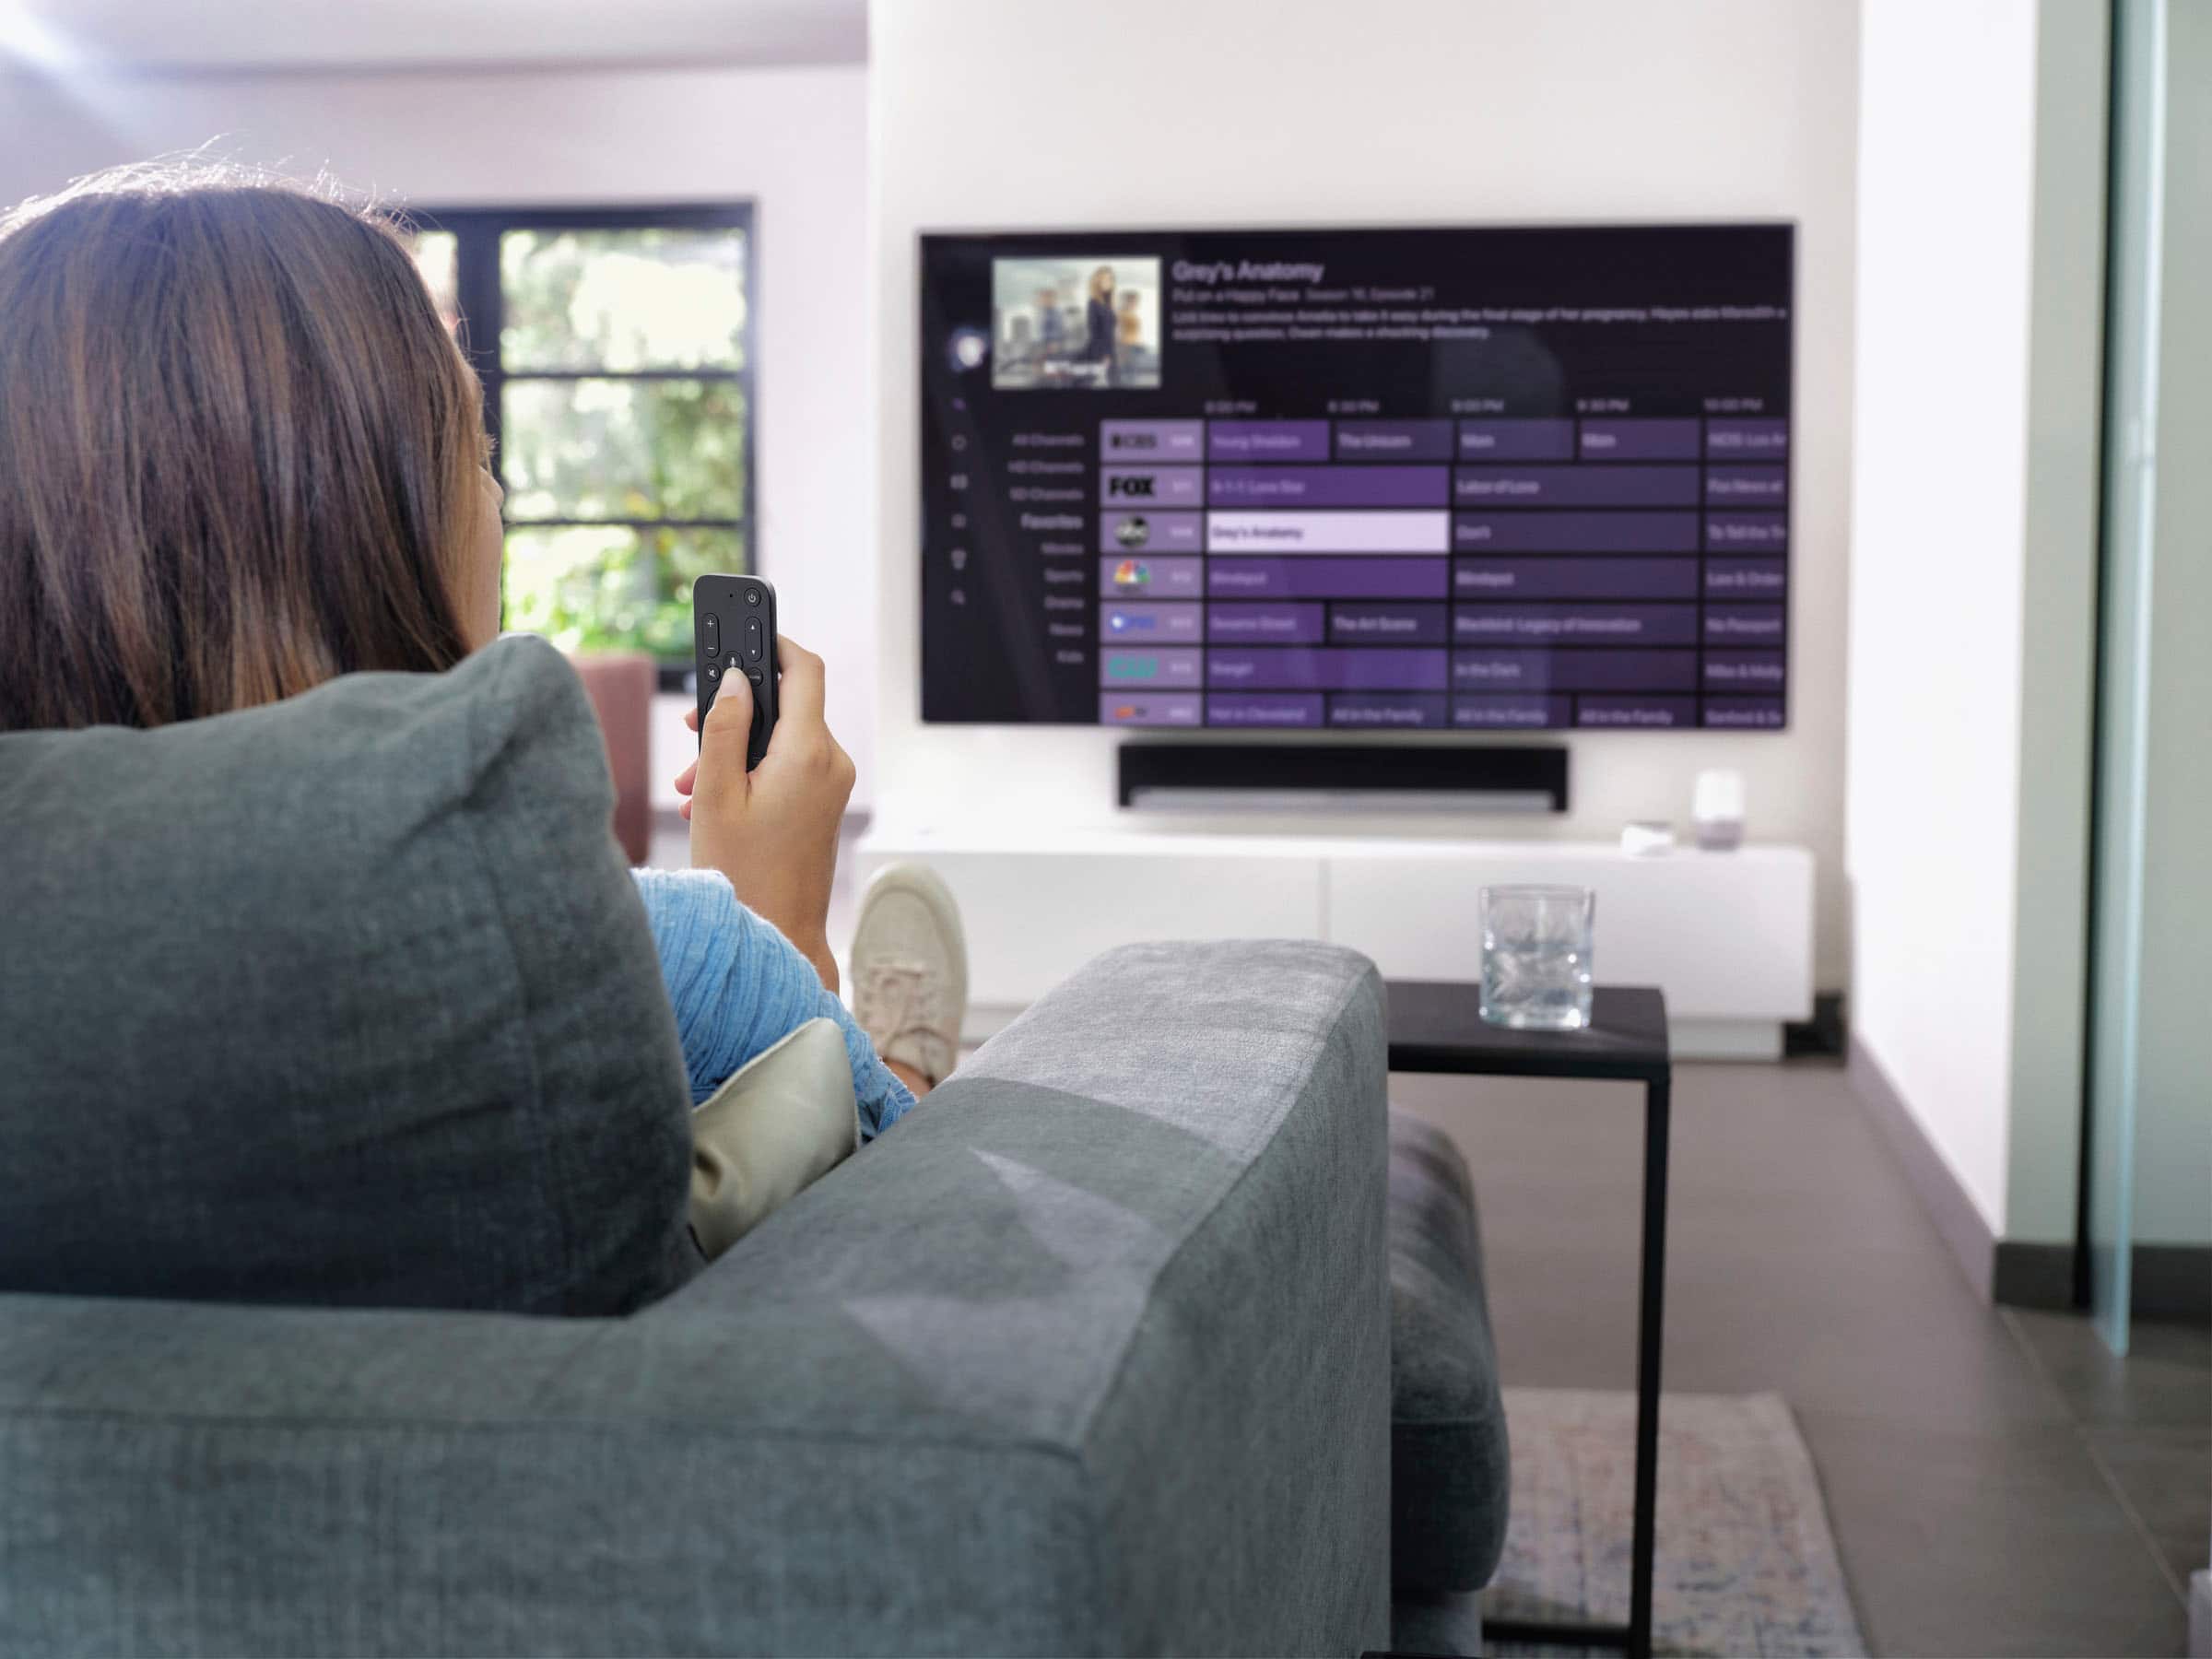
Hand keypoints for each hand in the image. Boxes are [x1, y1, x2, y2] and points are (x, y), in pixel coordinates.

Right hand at [674, 638, 854, 991]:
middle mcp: (831, 763)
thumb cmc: (743, 874)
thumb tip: (735, 679)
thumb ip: (723, 728)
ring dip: (735, 749)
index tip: (741, 631)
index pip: (804, 670)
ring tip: (694, 784)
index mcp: (808, 754)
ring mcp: (833, 784)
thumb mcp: (717, 794)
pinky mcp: (825, 802)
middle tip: (691, 734)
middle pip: (787, 705)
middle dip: (736, 713)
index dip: (774, 643)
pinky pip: (789, 765)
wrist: (778, 936)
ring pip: (782, 738)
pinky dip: (751, 771)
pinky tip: (713, 801)